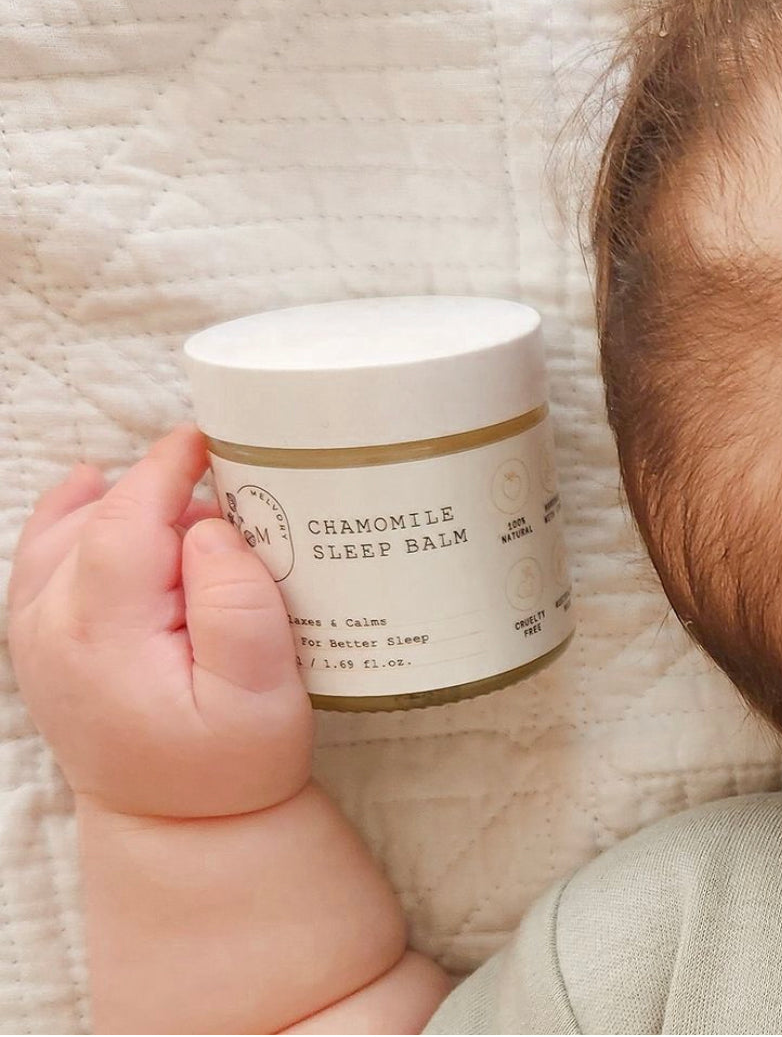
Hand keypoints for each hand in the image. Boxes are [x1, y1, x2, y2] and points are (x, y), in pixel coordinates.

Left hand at [6, 424, 312, 818]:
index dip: (165, 469)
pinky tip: (97, 494)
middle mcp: (51, 630)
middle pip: (99, 519)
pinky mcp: (38, 639)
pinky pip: (42, 553)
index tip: (208, 438)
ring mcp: (35, 635)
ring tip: (189, 519)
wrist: (180, 824)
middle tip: (235, 502)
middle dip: (163, 490)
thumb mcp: (264, 694)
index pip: (123, 522)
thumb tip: (207, 530)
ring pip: (66, 530)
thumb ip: (240, 605)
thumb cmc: (233, 761)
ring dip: (125, 504)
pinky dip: (73, 516)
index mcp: (103, 638)